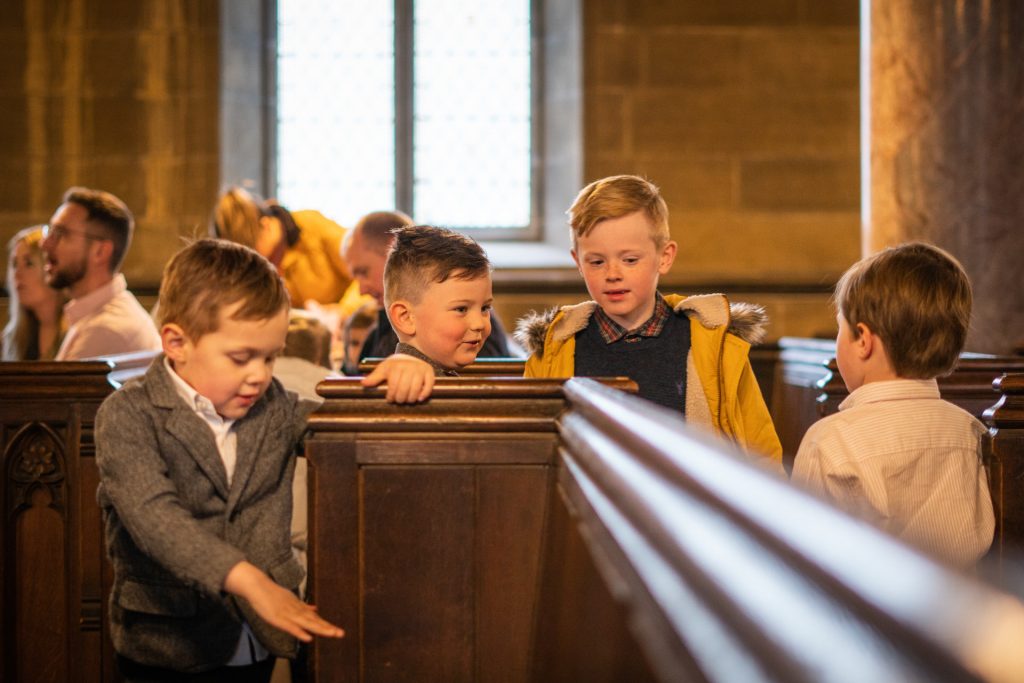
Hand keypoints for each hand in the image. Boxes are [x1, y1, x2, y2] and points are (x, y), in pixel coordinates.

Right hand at [224, 562, 343, 641]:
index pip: (314, 618)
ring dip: (319, 629)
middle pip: (314, 621)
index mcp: (299, 607)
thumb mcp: (290, 599)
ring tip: (332, 634)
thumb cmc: (272, 594)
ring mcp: (288, 613)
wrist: (257, 585)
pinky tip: (308, 638)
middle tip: (341, 634)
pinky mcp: (278, 618)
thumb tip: (316, 609)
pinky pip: (290, 626)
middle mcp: (296, 610)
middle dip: (327, 628)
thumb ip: (302, 606)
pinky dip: (299, 632)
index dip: (326, 625)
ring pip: (306, 623)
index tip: (338, 631)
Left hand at [360, 353, 434, 402]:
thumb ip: (374, 377)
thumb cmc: (395, 366)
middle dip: (400, 398)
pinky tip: (419, 399)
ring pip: (416, 389)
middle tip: (398, 401)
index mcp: (396, 366)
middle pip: (404, 389)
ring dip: (411, 399)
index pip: (393, 386)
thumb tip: (363, 384)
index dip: (391, 395)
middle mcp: (409, 367)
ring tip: (407, 400)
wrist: (411, 357)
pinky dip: (425, 394)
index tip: (390, 399)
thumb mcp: (384, 369)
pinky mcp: (429, 372)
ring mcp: (420, 369)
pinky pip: (429, 386)